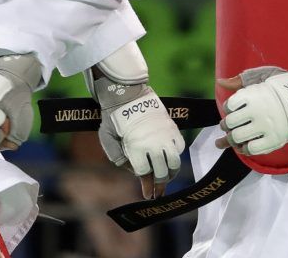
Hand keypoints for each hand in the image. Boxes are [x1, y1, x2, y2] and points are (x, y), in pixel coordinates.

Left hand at [95, 82, 183, 198]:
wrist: (126, 91)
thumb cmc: (113, 116)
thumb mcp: (107, 138)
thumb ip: (117, 157)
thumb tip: (132, 171)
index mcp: (135, 147)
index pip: (144, 174)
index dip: (146, 186)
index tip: (149, 196)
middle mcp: (152, 143)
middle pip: (161, 172)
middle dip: (160, 184)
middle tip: (158, 192)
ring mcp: (164, 135)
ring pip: (175, 162)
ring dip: (171, 172)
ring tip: (166, 176)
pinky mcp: (171, 126)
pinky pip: (179, 146)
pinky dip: (176, 155)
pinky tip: (169, 158)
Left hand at [215, 65, 287, 155]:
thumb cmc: (283, 86)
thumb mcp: (262, 76)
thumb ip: (240, 80)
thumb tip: (220, 82)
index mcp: (253, 94)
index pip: (230, 105)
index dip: (228, 108)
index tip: (231, 109)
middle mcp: (257, 111)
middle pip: (230, 123)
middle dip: (226, 125)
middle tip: (227, 125)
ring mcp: (265, 126)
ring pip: (238, 137)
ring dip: (231, 138)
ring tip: (231, 137)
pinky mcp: (274, 140)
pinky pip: (252, 149)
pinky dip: (244, 149)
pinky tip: (243, 146)